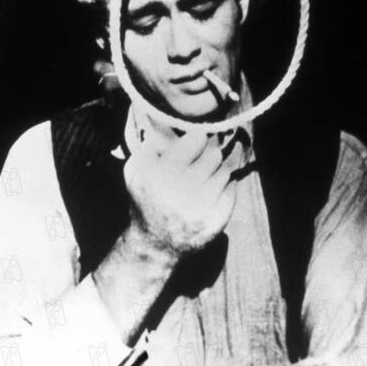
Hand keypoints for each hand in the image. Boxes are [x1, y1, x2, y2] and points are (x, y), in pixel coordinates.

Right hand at [124, 131, 236, 260]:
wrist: (155, 243)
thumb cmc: (145, 199)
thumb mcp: (135, 169)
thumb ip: (150, 143)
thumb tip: (170, 122)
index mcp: (161, 174)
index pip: (197, 139)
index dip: (197, 137)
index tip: (196, 140)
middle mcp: (182, 190)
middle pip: (214, 153)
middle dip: (209, 152)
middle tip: (203, 156)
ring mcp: (203, 207)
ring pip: (224, 170)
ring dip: (216, 169)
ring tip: (205, 175)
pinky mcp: (218, 219)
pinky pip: (231, 188)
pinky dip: (224, 186)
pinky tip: (212, 190)